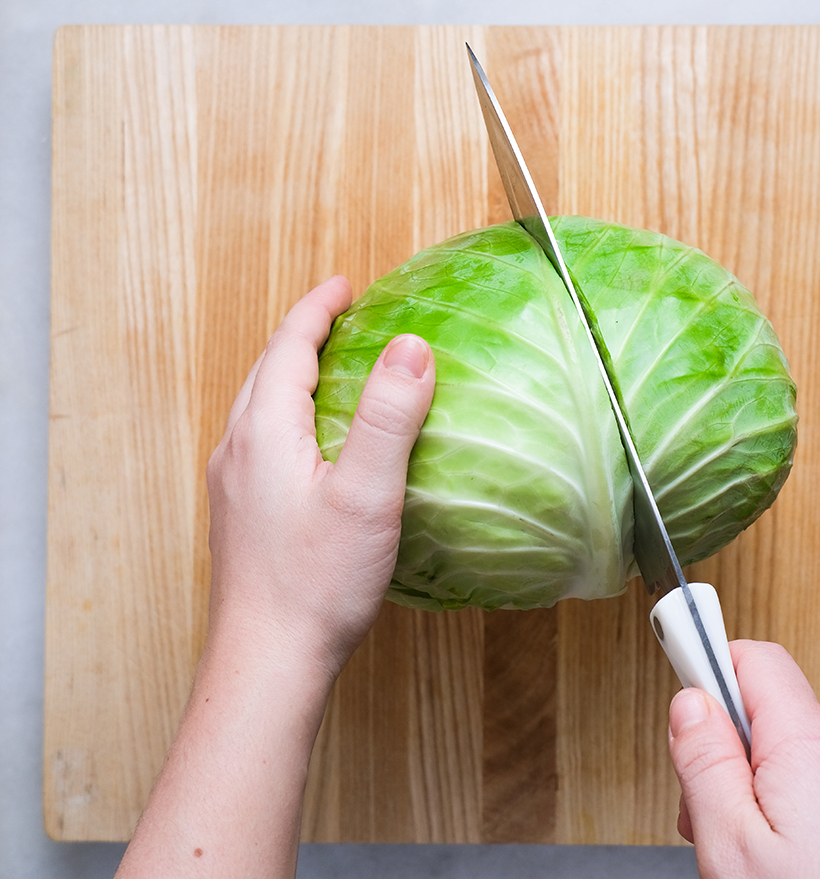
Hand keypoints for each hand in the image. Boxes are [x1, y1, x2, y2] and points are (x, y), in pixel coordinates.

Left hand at [206, 274, 435, 680]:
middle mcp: (238, 452)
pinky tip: (318, 446)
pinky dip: (291, 418)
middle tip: (342, 317)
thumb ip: (390, 418)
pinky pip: (263, 443)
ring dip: (294, 377)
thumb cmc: (317, 584)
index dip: (317, 309)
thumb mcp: (368, 495)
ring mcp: (234, 487)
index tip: (345, 285)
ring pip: (260, 409)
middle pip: (267, 372)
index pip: (288, 348)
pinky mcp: (243, 518)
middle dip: (303, 336)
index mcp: (263, 433)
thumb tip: (411, 347)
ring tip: (332, 370)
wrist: (267, 661)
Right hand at [668, 640, 819, 878]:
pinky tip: (796, 865)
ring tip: (758, 858)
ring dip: (766, 791)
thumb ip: (706, 764)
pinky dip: (804, 813)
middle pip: (772, 716)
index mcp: (813, 746)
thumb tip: (690, 703)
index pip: (754, 659)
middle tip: (712, 818)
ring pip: (801, 758)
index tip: (677, 669)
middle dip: (731, 755)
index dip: (708, 666)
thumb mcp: (733, 849)